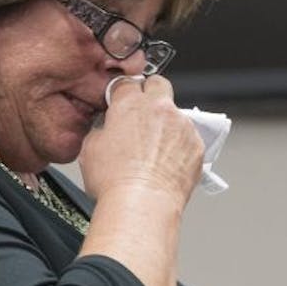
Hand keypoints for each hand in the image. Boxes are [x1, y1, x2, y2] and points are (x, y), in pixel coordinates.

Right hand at [79, 74, 202, 207]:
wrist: (142, 203)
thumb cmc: (115, 181)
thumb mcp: (90, 149)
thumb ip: (101, 130)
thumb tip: (107, 131)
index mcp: (130, 104)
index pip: (126, 83)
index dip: (121, 94)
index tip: (120, 103)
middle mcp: (160, 108)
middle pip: (159, 84)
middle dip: (150, 93)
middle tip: (141, 114)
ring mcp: (182, 125)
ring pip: (175, 114)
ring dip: (166, 124)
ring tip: (153, 150)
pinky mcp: (196, 145)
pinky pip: (188, 138)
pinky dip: (179, 146)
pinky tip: (165, 163)